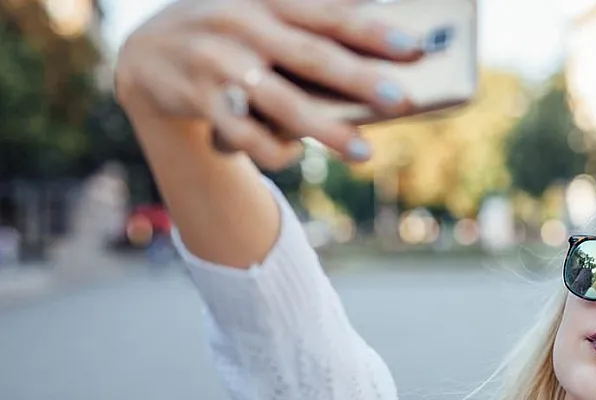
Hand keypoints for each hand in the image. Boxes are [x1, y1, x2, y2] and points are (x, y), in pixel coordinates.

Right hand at [114, 0, 423, 169]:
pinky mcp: (199, 100)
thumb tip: (378, 56)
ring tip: (364, 152)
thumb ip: (311, 28)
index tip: (414, 48)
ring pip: (281, 103)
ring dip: (326, 130)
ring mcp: (219, 63)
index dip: (373, 30)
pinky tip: (293, 156)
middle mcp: (243, 26)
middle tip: (401, 101)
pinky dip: (273, 150)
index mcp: (268, 0)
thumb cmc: (234, 34)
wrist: (147, 50)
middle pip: (311, 57)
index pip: (329, 15)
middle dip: (358, 80)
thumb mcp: (264, 12)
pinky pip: (245, 135)